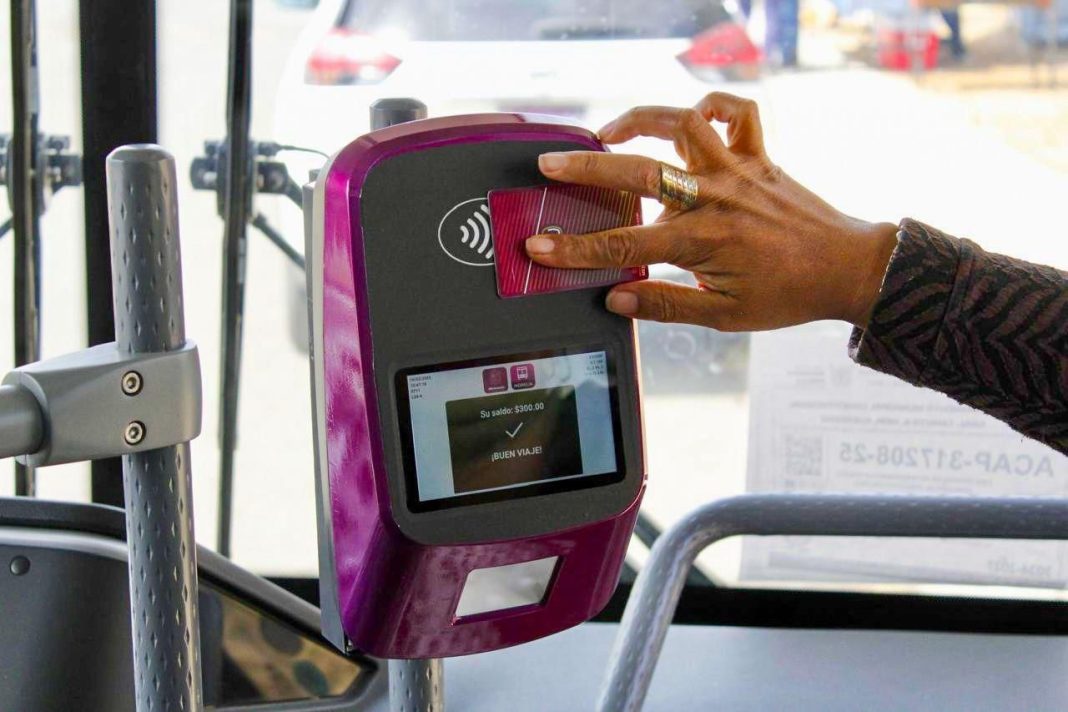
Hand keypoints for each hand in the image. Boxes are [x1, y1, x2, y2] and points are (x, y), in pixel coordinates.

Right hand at [524, 93, 898, 329]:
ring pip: (683, 122)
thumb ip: (668, 305)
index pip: (626, 245)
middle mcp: (716, 196)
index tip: (539, 247)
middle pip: (640, 171)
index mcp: (704, 240)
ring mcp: (738, 170)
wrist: (847, 268)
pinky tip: (688, 119)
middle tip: (550, 166)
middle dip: (588, 169)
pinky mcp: (758, 156)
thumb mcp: (726, 316)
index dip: (576, 249)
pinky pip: (738, 113)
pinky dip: (712, 106)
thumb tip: (617, 299)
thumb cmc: (788, 295)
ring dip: (641, 119)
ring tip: (609, 131)